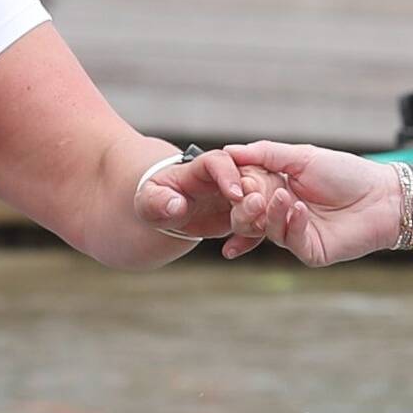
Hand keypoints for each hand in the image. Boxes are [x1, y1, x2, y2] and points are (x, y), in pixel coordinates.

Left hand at [128, 147, 256, 248]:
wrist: (167, 210)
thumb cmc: (156, 199)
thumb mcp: (148, 200)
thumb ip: (158, 201)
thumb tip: (176, 206)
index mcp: (201, 166)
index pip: (221, 161)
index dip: (230, 176)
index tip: (235, 196)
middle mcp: (225, 175)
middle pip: (252, 176)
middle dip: (254, 198)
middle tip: (245, 221)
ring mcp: (238, 192)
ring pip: (264, 198)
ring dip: (258, 218)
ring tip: (238, 234)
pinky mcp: (244, 211)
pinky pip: (259, 221)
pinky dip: (251, 238)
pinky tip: (231, 250)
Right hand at [208, 141, 410, 265]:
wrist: (384, 195)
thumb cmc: (347, 173)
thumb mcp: (302, 157)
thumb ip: (266, 154)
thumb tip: (229, 151)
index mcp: (277, 189)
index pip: (245, 192)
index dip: (239, 186)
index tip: (235, 178)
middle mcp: (283, 213)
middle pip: (248, 217)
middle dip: (246, 207)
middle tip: (251, 195)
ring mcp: (296, 234)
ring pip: (267, 230)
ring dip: (272, 212)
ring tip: (284, 196)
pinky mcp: (311, 251)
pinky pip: (291, 242)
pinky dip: (293, 224)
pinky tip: (301, 209)